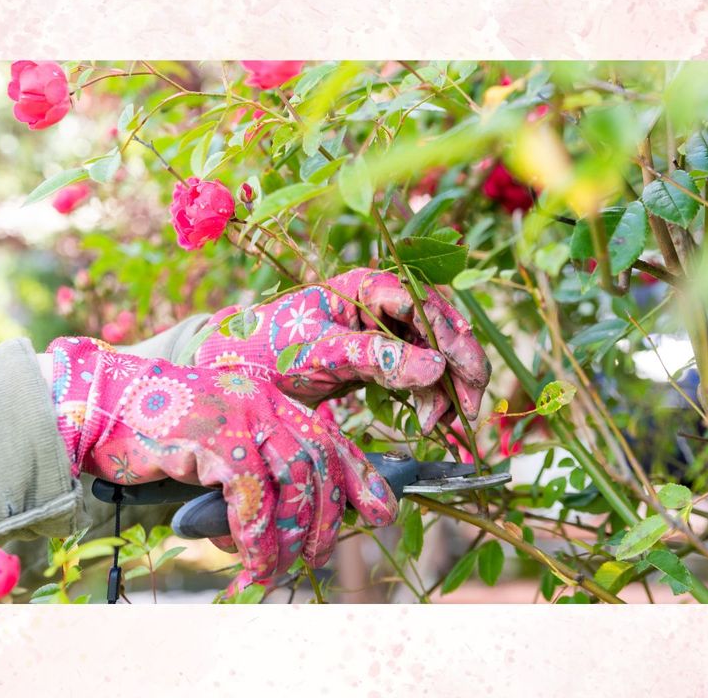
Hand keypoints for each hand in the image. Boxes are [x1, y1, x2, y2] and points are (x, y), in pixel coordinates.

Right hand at [45, 337, 397, 589]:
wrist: (96, 406)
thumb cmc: (151, 433)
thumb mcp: (215, 448)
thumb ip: (250, 476)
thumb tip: (277, 536)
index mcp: (269, 399)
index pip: (330, 438)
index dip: (362, 477)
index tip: (383, 513)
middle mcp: (263, 401)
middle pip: (320, 463)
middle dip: (327, 519)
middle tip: (315, 558)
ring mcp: (240, 414)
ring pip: (296, 482)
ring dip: (292, 536)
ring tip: (277, 569)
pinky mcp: (214, 437)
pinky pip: (252, 499)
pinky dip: (255, 540)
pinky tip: (248, 565)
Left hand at [196, 268, 490, 431]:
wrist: (239, 372)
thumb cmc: (270, 348)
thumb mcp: (323, 352)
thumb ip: (377, 359)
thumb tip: (435, 368)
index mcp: (368, 285)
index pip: (424, 305)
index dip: (450, 337)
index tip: (464, 372)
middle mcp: (382, 303)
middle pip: (441, 328)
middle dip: (460, 367)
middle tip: (469, 408)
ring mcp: (385, 332)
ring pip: (436, 354)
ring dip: (447, 387)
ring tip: (438, 423)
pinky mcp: (382, 360)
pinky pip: (420, 374)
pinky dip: (431, 396)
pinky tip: (428, 420)